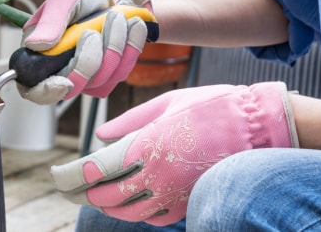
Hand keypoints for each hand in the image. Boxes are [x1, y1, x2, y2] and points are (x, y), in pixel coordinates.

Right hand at [19, 0, 157, 103]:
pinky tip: (133, 26)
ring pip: (101, 79)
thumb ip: (49, 23)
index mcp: (38, 56)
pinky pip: (121, 72)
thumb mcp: (63, 2)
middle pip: (73, 87)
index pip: (35, 90)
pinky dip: (130, 48)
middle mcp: (61, 71)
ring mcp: (87, 77)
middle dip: (89, 60)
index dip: (47, 92)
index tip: (63, 81)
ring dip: (113, 46)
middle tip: (93, 31)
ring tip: (116, 17)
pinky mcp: (109, 75)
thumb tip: (33, 45)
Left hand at [50, 82, 298, 225]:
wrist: (258, 127)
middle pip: (110, 195)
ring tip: (95, 199)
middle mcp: (158, 173)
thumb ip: (129, 120)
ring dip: (109, 208)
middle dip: (86, 195)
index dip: (77, 175)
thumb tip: (100, 133)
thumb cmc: (211, 106)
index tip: (61, 175)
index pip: (100, 168)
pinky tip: (130, 204)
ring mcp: (175, 192)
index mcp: (148, 144)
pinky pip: (155, 218)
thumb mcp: (166, 103)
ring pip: (130, 213)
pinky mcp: (189, 202)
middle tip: (70, 190)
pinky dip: (137, 214)